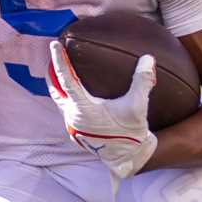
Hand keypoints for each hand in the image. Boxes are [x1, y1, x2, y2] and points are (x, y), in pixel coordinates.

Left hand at [47, 40, 157, 178]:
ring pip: (58, 99)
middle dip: (53, 71)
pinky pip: (64, 107)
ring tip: (59, 69)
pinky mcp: (75, 129)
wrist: (127, 158)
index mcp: (84, 109)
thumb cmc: (130, 133)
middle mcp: (73, 116)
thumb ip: (142, 81)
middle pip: (56, 88)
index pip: (67, 79)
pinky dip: (65, 95)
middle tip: (53, 52)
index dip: (60, 61)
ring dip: (58, 84)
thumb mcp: (138, 107)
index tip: (54, 44)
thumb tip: (148, 58)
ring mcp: (72, 124)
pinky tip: (71, 90)